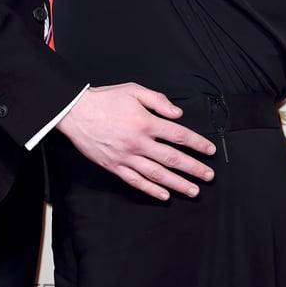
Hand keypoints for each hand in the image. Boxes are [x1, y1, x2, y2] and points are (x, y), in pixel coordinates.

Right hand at [56, 83, 215, 200]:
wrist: (75, 112)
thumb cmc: (105, 99)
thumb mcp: (133, 90)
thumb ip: (158, 100)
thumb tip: (178, 113)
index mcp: (145, 122)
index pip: (179, 135)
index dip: (197, 144)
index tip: (209, 151)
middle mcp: (139, 142)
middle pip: (172, 158)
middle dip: (193, 168)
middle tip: (208, 176)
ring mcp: (126, 157)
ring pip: (157, 174)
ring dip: (178, 184)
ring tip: (193, 191)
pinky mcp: (115, 166)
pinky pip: (136, 182)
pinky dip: (151, 191)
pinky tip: (164, 196)